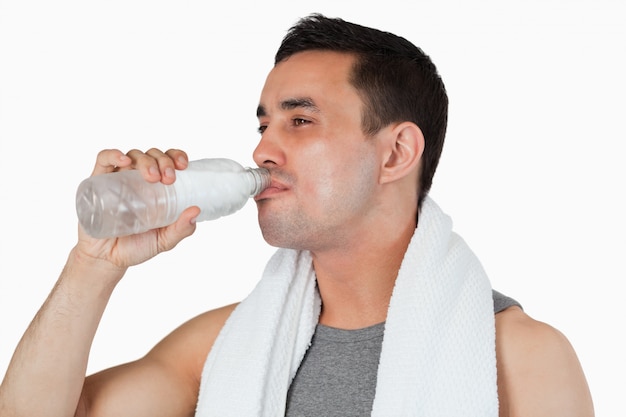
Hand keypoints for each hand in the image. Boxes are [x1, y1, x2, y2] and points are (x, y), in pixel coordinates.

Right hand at [74, 148, 200, 269]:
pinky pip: (103, 160)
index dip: (176, 156)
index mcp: (158, 187)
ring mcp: (119, 179)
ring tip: (152, 177)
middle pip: (152, 156)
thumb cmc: (136, 247)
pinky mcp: (97, 183)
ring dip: (145, 160)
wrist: (106, 259)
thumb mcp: (164, 240)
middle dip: (164, 161)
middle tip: (168, 179)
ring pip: (133, 155)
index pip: (168, 161)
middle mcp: (139, 179)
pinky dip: (113, 154)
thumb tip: (196, 210)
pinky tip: (124, 160)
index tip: (183, 165)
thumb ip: (181, 229)